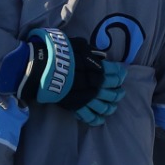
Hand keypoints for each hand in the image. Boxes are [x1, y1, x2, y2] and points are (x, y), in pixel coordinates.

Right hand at [12, 28, 126, 125]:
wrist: (42, 67)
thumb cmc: (59, 53)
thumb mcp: (78, 45)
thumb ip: (90, 50)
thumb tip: (100, 55)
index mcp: (97, 69)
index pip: (115, 73)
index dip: (120, 73)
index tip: (122, 73)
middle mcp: (95, 84)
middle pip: (113, 91)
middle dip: (118, 92)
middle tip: (120, 91)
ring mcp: (86, 97)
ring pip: (104, 106)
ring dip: (111, 106)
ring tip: (113, 106)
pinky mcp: (76, 106)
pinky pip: (89, 116)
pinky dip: (96, 119)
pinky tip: (100, 119)